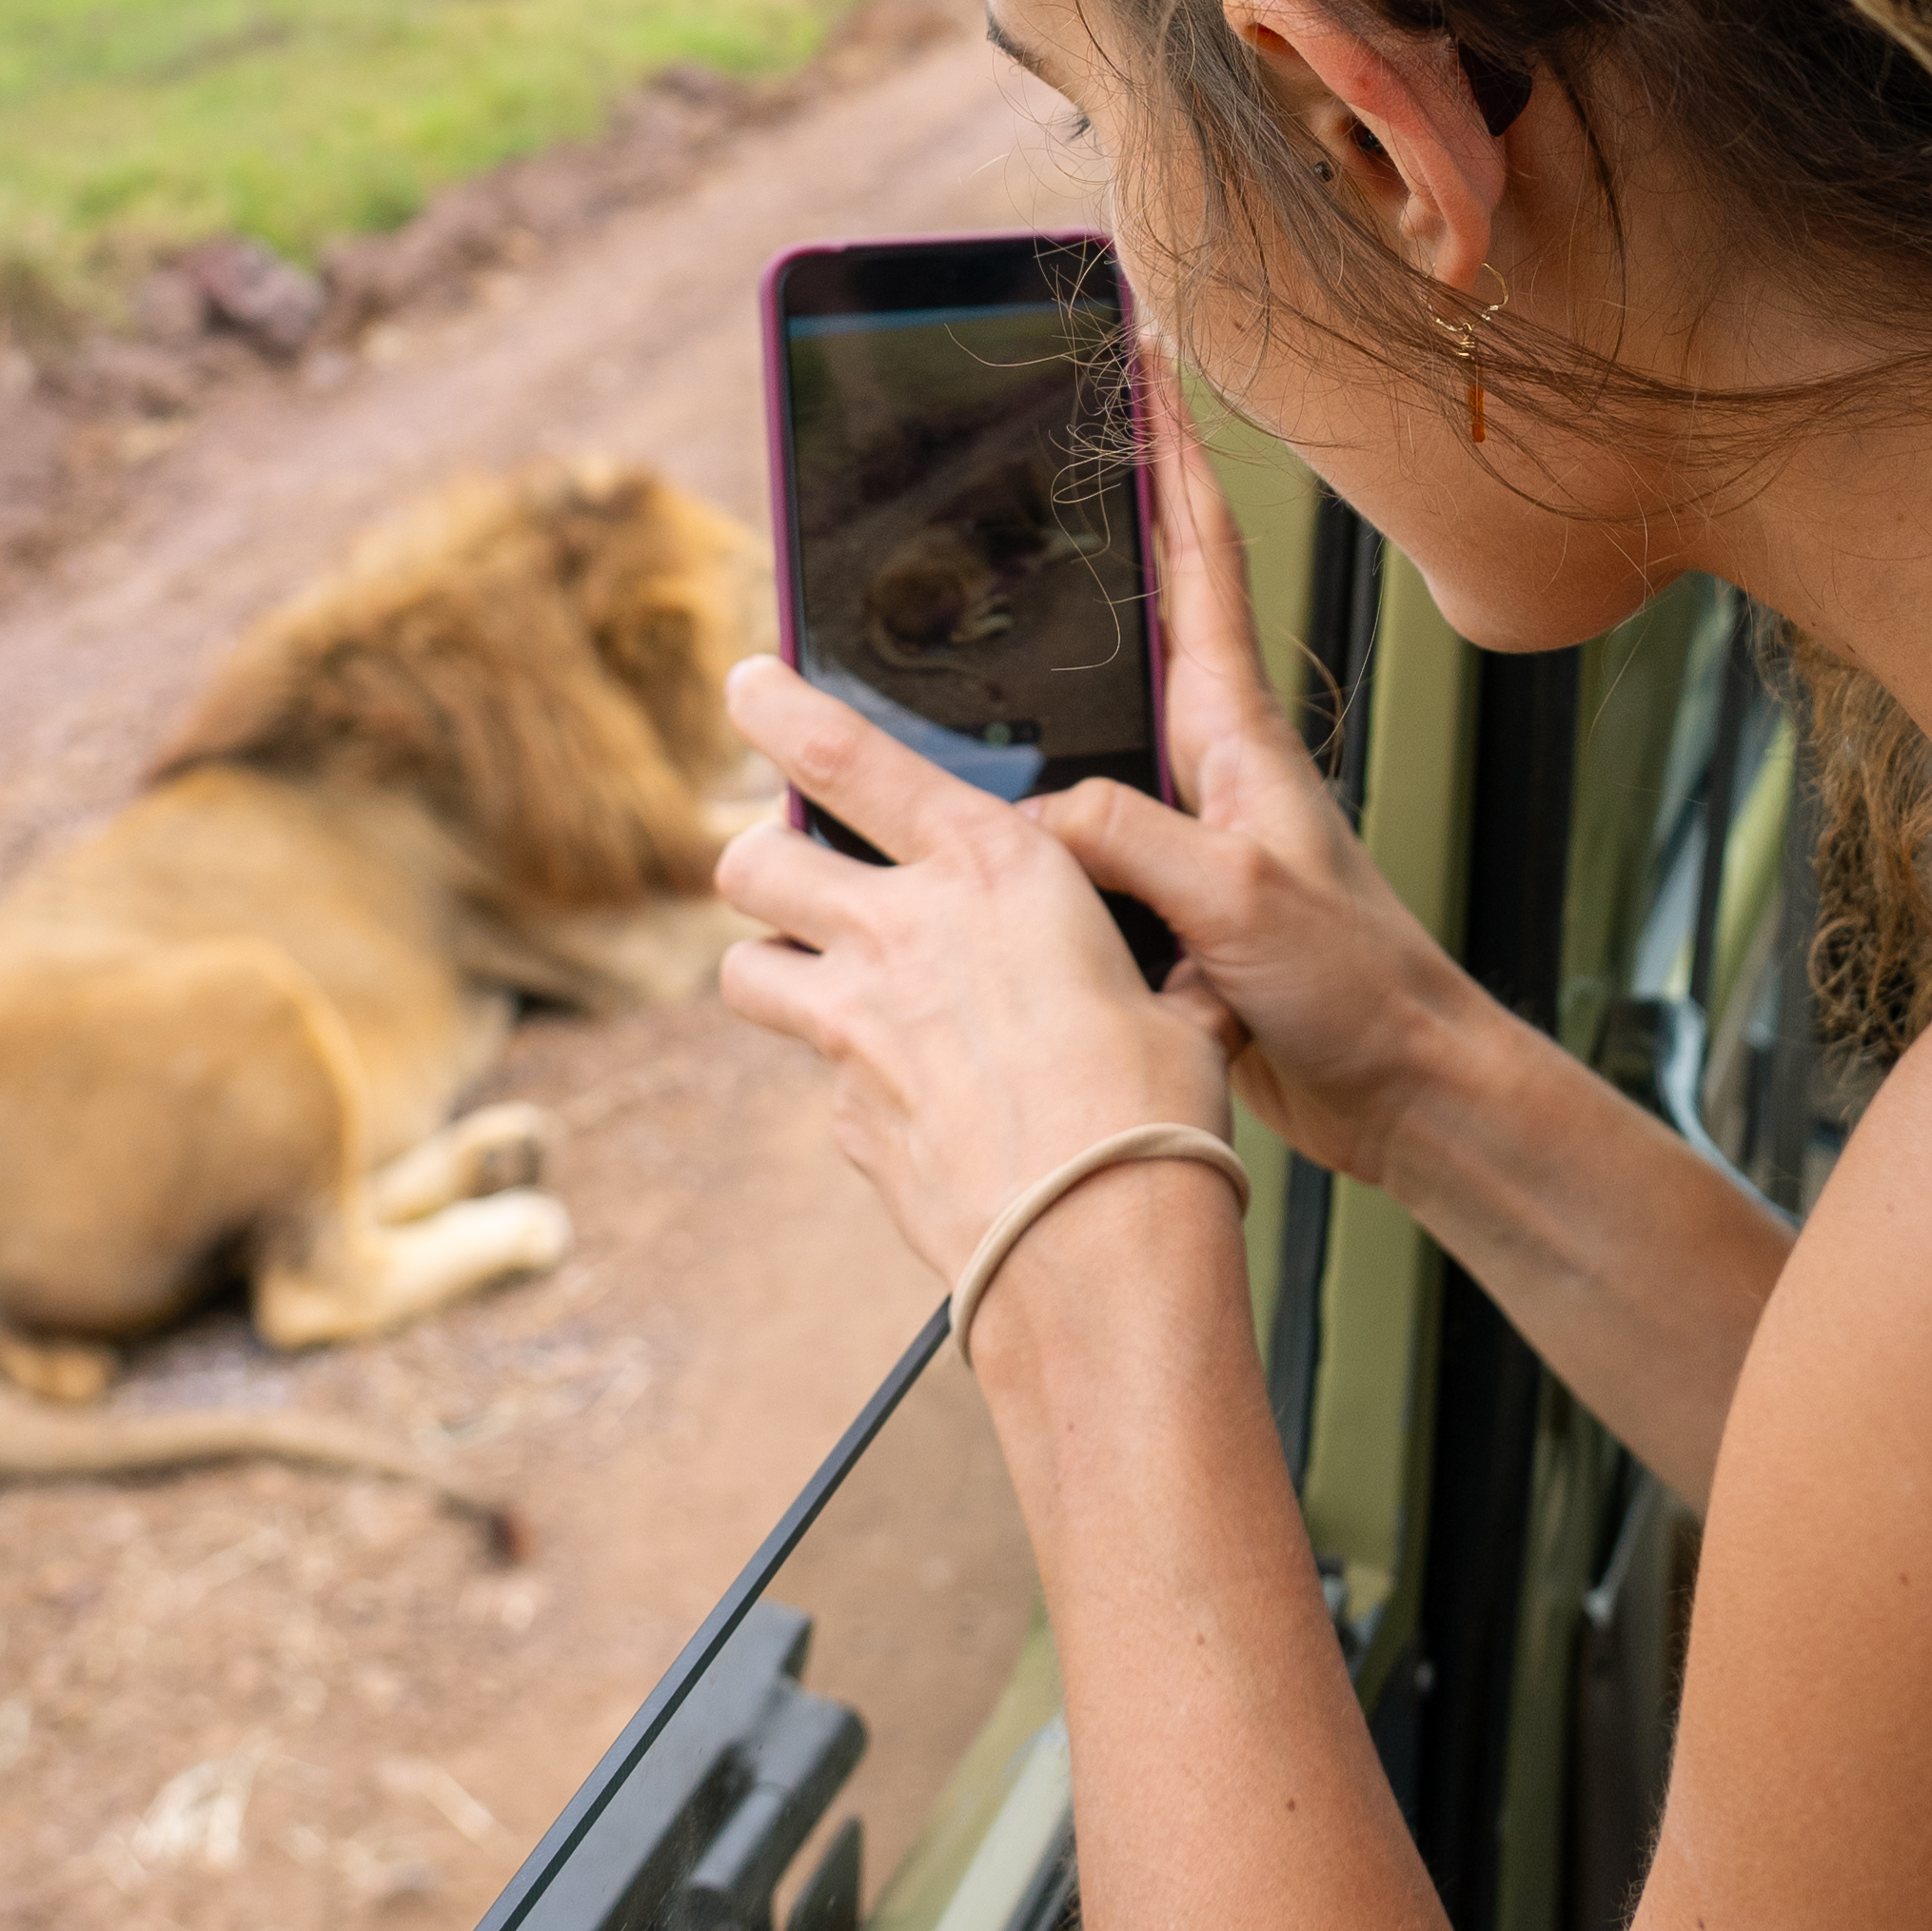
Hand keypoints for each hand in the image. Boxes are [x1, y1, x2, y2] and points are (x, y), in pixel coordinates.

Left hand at [712, 678, 1235, 1298]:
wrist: (1096, 1247)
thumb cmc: (1152, 1111)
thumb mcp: (1172, 998)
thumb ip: (1143, 963)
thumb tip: (1185, 972)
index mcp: (992, 870)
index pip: (848, 758)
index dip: (783, 709)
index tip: (749, 683)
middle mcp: (902, 934)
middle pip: (757, 860)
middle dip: (759, 856)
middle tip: (787, 868)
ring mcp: (854, 1031)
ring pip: (745, 966)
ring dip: (773, 964)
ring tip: (819, 979)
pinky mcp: (843, 1119)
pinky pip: (818, 1078)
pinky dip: (848, 1077)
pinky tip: (912, 1099)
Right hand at [1022, 357, 1493, 1188]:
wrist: (1400, 1088)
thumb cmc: (1351, 986)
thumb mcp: (1237, 900)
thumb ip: (1130, 840)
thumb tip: (1018, 812)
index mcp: (1234, 729)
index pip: (1199, 555)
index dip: (1170, 449)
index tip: (1144, 350)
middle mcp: (1209, 752)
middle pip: (1152, 591)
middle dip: (1115, 492)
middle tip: (1059, 403)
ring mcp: (1187, 812)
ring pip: (1104, 690)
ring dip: (1061, 617)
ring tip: (991, 548)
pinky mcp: (1161, 882)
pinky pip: (1074, 796)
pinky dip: (1027, 753)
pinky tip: (971, 761)